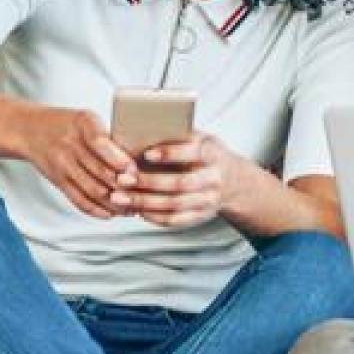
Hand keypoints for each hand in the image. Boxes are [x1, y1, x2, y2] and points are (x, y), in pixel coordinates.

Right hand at [21, 108, 135, 218]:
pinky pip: (79, 200)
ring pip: (92, 189)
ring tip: (131, 207)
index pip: (100, 143)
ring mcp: (62, 164)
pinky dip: (97, 210)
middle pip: (99, 171)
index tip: (134, 171)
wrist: (29, 130)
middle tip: (140, 193)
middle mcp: (69, 144)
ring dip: (114, 203)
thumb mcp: (86, 119)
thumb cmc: (64, 124)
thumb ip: (107, 137)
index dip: (119, 159)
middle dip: (122, 186)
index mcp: (81, 122)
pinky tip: (110, 213)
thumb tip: (136, 159)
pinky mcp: (58, 181)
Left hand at [109, 133, 256, 227]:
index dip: (170, 153)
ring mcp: (209, 200)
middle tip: (122, 179)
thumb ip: (176, 136)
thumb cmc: (204, 154)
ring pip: (175, 205)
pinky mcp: (201, 216)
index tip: (146, 154)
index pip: (193, 152)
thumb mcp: (198, 138)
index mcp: (213, 153)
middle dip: (148, 183)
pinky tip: (136, 209)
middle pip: (180, 183)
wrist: (233, 181)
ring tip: (119, 197)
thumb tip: (139, 133)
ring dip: (144, 202)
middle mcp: (213, 178)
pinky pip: (176, 220)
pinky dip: (154, 216)